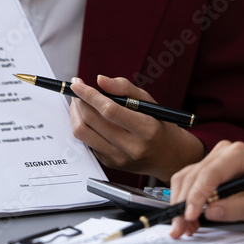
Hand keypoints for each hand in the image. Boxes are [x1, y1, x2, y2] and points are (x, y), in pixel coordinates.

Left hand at [68, 75, 204, 180]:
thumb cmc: (159, 124)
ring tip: (79, 102)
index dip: (89, 95)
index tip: (77, 84)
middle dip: (79, 101)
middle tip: (77, 90)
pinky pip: (87, 142)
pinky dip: (83, 126)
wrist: (168, 157)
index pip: (109, 110)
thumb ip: (124, 88)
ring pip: (84, 133)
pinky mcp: (110, 163)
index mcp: (146, 129)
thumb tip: (100, 80)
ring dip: (75, 114)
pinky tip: (88, 117)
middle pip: (92, 121)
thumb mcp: (148, 101)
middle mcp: (132, 147)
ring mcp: (119, 158)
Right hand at [169, 140, 243, 237]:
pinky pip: (187, 183)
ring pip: (185, 179)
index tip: (190, 215)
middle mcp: (223, 152)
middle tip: (180, 228)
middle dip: (183, 204)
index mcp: (239, 154)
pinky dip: (184, 202)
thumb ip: (240, 207)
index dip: (196, 195)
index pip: (209, 173)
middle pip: (193, 177)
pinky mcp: (206, 170)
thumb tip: (212, 211)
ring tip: (184, 227)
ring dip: (180, 204)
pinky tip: (188, 219)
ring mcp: (213, 159)